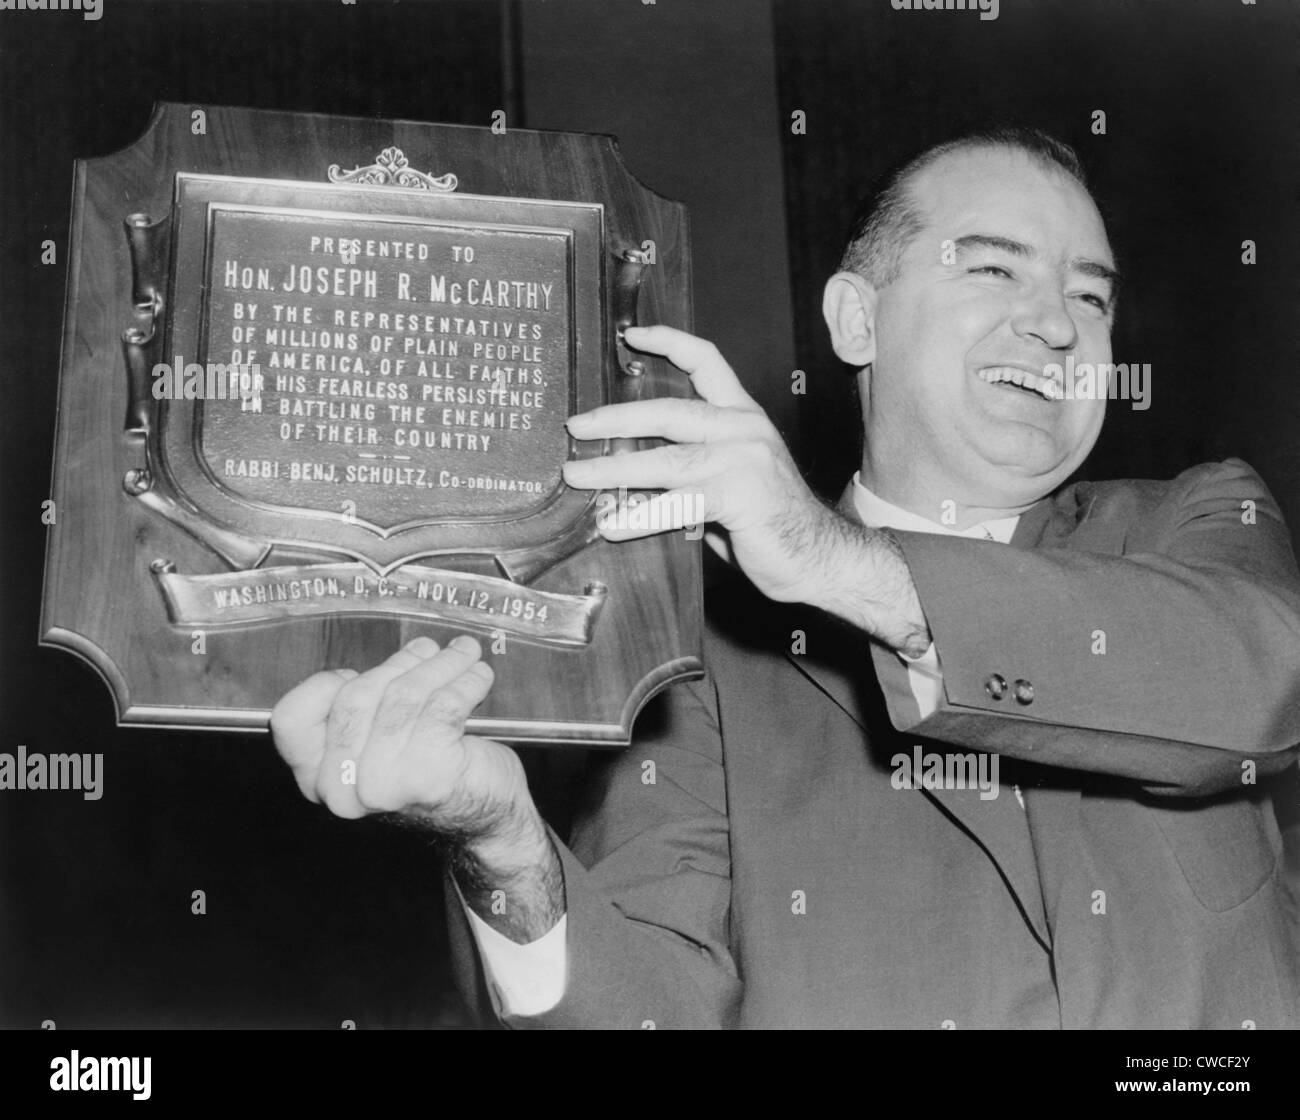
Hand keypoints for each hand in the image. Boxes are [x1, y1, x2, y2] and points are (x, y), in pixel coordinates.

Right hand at [271, 635, 564, 938]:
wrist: (486, 818)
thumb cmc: (435, 771)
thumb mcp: (384, 743)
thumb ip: (369, 709)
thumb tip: (396, 658)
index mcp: (318, 778)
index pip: (293, 718)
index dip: (327, 685)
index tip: (363, 672)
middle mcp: (341, 789)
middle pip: (357, 695)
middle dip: (403, 664)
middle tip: (434, 650)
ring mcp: (382, 786)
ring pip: (404, 695)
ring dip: (443, 665)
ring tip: (464, 654)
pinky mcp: (427, 776)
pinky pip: (443, 705)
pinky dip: (467, 682)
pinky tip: (479, 675)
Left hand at [563, 324, 839, 606]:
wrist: (821, 557)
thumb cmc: (772, 524)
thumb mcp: (731, 482)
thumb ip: (692, 471)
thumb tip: (630, 476)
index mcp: (743, 417)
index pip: (707, 361)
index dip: (668, 342)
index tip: (630, 336)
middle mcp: (744, 429)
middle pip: (669, 410)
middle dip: (615, 418)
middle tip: (577, 426)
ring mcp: (743, 460)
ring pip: (664, 458)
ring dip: (613, 468)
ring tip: (577, 475)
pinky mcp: (739, 496)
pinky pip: (676, 504)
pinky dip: (639, 517)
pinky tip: (612, 525)